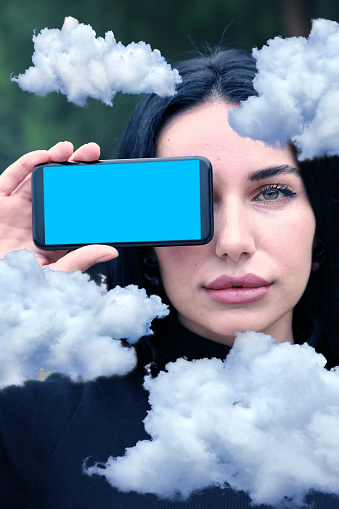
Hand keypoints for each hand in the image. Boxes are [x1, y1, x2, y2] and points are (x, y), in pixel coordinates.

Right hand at [0, 141, 117, 271]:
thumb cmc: (21, 284)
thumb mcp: (55, 274)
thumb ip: (80, 260)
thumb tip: (111, 251)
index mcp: (55, 233)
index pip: (76, 207)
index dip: (90, 190)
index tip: (108, 176)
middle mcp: (38, 217)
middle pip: (60, 186)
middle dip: (76, 167)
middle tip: (93, 152)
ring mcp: (18, 208)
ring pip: (38, 178)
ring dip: (54, 159)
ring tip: (70, 149)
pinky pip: (12, 179)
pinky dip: (27, 165)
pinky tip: (43, 156)